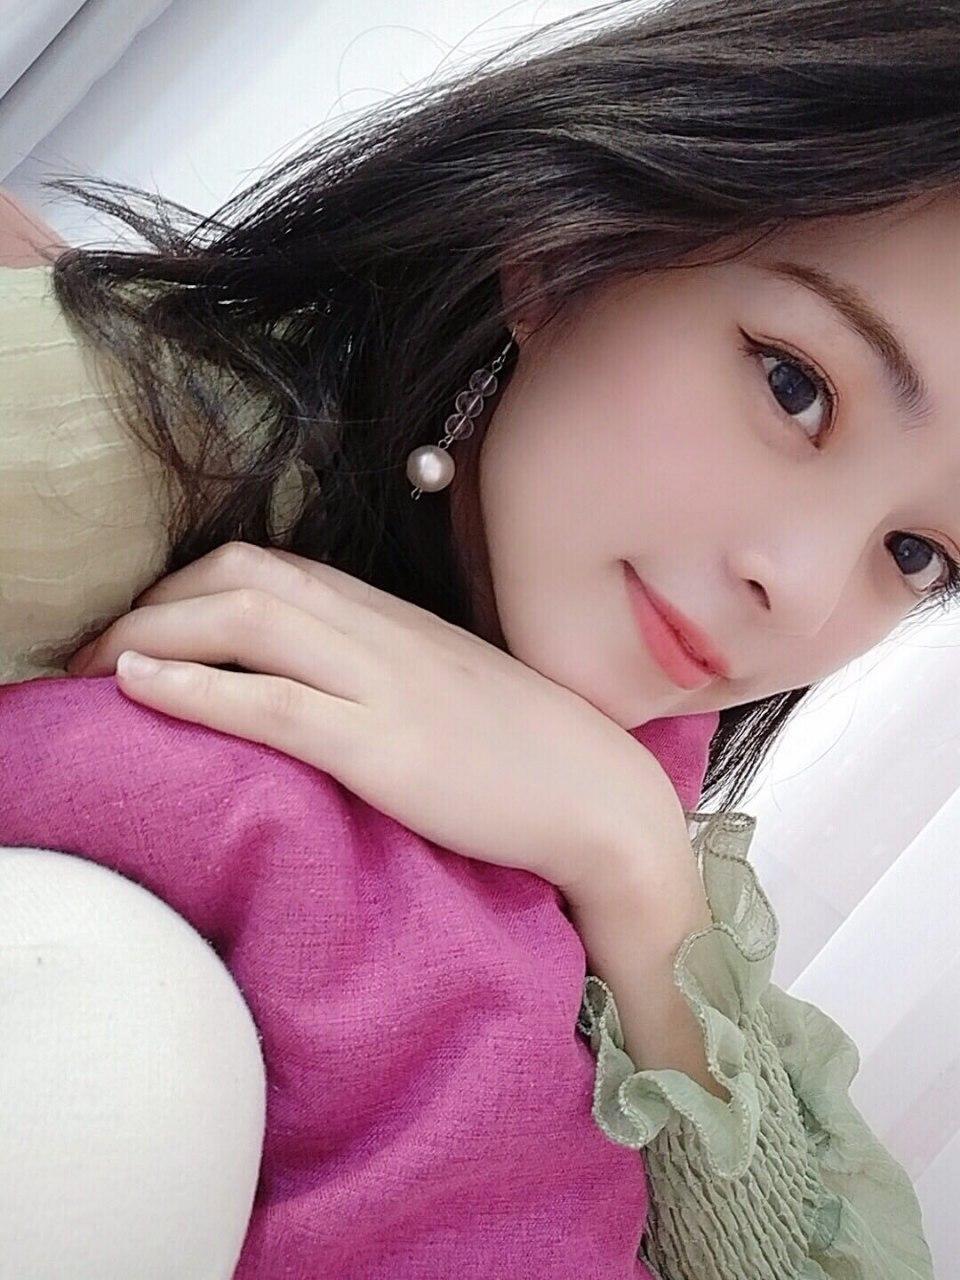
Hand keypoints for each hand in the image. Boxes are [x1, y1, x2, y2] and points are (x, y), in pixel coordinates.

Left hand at [67, 542, 699, 908]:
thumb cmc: (524, 747)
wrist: (597, 795)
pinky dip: (193, 686)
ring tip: (94, 667)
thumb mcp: (441, 684)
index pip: (269, 565)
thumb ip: (377, 663)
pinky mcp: (385, 747)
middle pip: (242, 576)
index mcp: (389, 616)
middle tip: (96, 648)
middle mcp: (379, 632)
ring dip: (151, 631)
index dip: (186, 583)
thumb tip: (311, 673)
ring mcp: (382, 685)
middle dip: (152, 601)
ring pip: (247, 621)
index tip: (144, 621)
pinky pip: (272, 702)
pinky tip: (137, 685)